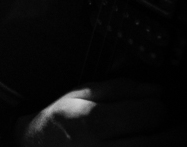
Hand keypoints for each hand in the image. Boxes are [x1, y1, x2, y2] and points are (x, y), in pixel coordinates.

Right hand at [14, 78, 173, 145]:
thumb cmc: (59, 120)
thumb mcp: (80, 94)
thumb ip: (121, 89)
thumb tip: (157, 90)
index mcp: (93, 122)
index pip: (148, 114)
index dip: (157, 106)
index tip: (155, 104)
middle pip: (159, 141)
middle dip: (172, 129)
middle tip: (162, 120)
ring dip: (162, 140)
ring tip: (152, 131)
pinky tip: (140, 140)